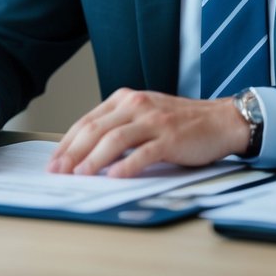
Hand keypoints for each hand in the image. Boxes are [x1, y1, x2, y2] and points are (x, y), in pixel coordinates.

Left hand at [47, 88, 247, 177]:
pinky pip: (144, 152)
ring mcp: (154, 120)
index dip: (67, 142)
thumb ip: (119, 126)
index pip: (87, 121)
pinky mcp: (171, 137)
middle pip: (96, 129)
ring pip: (115, 139)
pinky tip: (114, 176)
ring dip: (93, 159)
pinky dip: (126, 165)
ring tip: (79, 174)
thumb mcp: (145, 115)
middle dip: (72, 152)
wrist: (221, 120)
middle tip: (58, 171)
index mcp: (126, 99)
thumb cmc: (181, 122)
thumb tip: (86, 153)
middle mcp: (136, 105)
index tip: (54, 161)